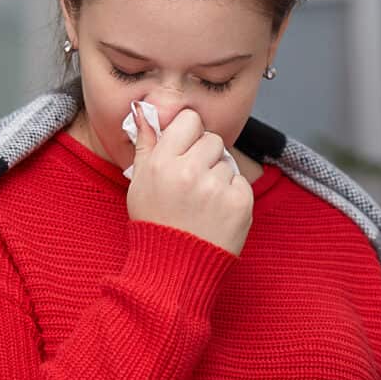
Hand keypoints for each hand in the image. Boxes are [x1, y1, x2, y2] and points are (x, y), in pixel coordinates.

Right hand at [126, 104, 253, 255]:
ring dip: (218, 177)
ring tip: (202, 202)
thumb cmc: (155, 224)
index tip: (186, 149)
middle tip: (194, 182)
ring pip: (227, 162)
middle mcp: (190, 171)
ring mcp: (217, 187)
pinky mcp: (240, 203)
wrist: (175, 267)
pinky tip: (216, 212)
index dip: (189, 134)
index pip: (190, 120)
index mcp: (163, 162)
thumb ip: (145, 144)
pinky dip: (232, 195)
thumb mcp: (139, 182)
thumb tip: (143, 112)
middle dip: (206, 156)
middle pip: (212, 140)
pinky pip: (241, 183)